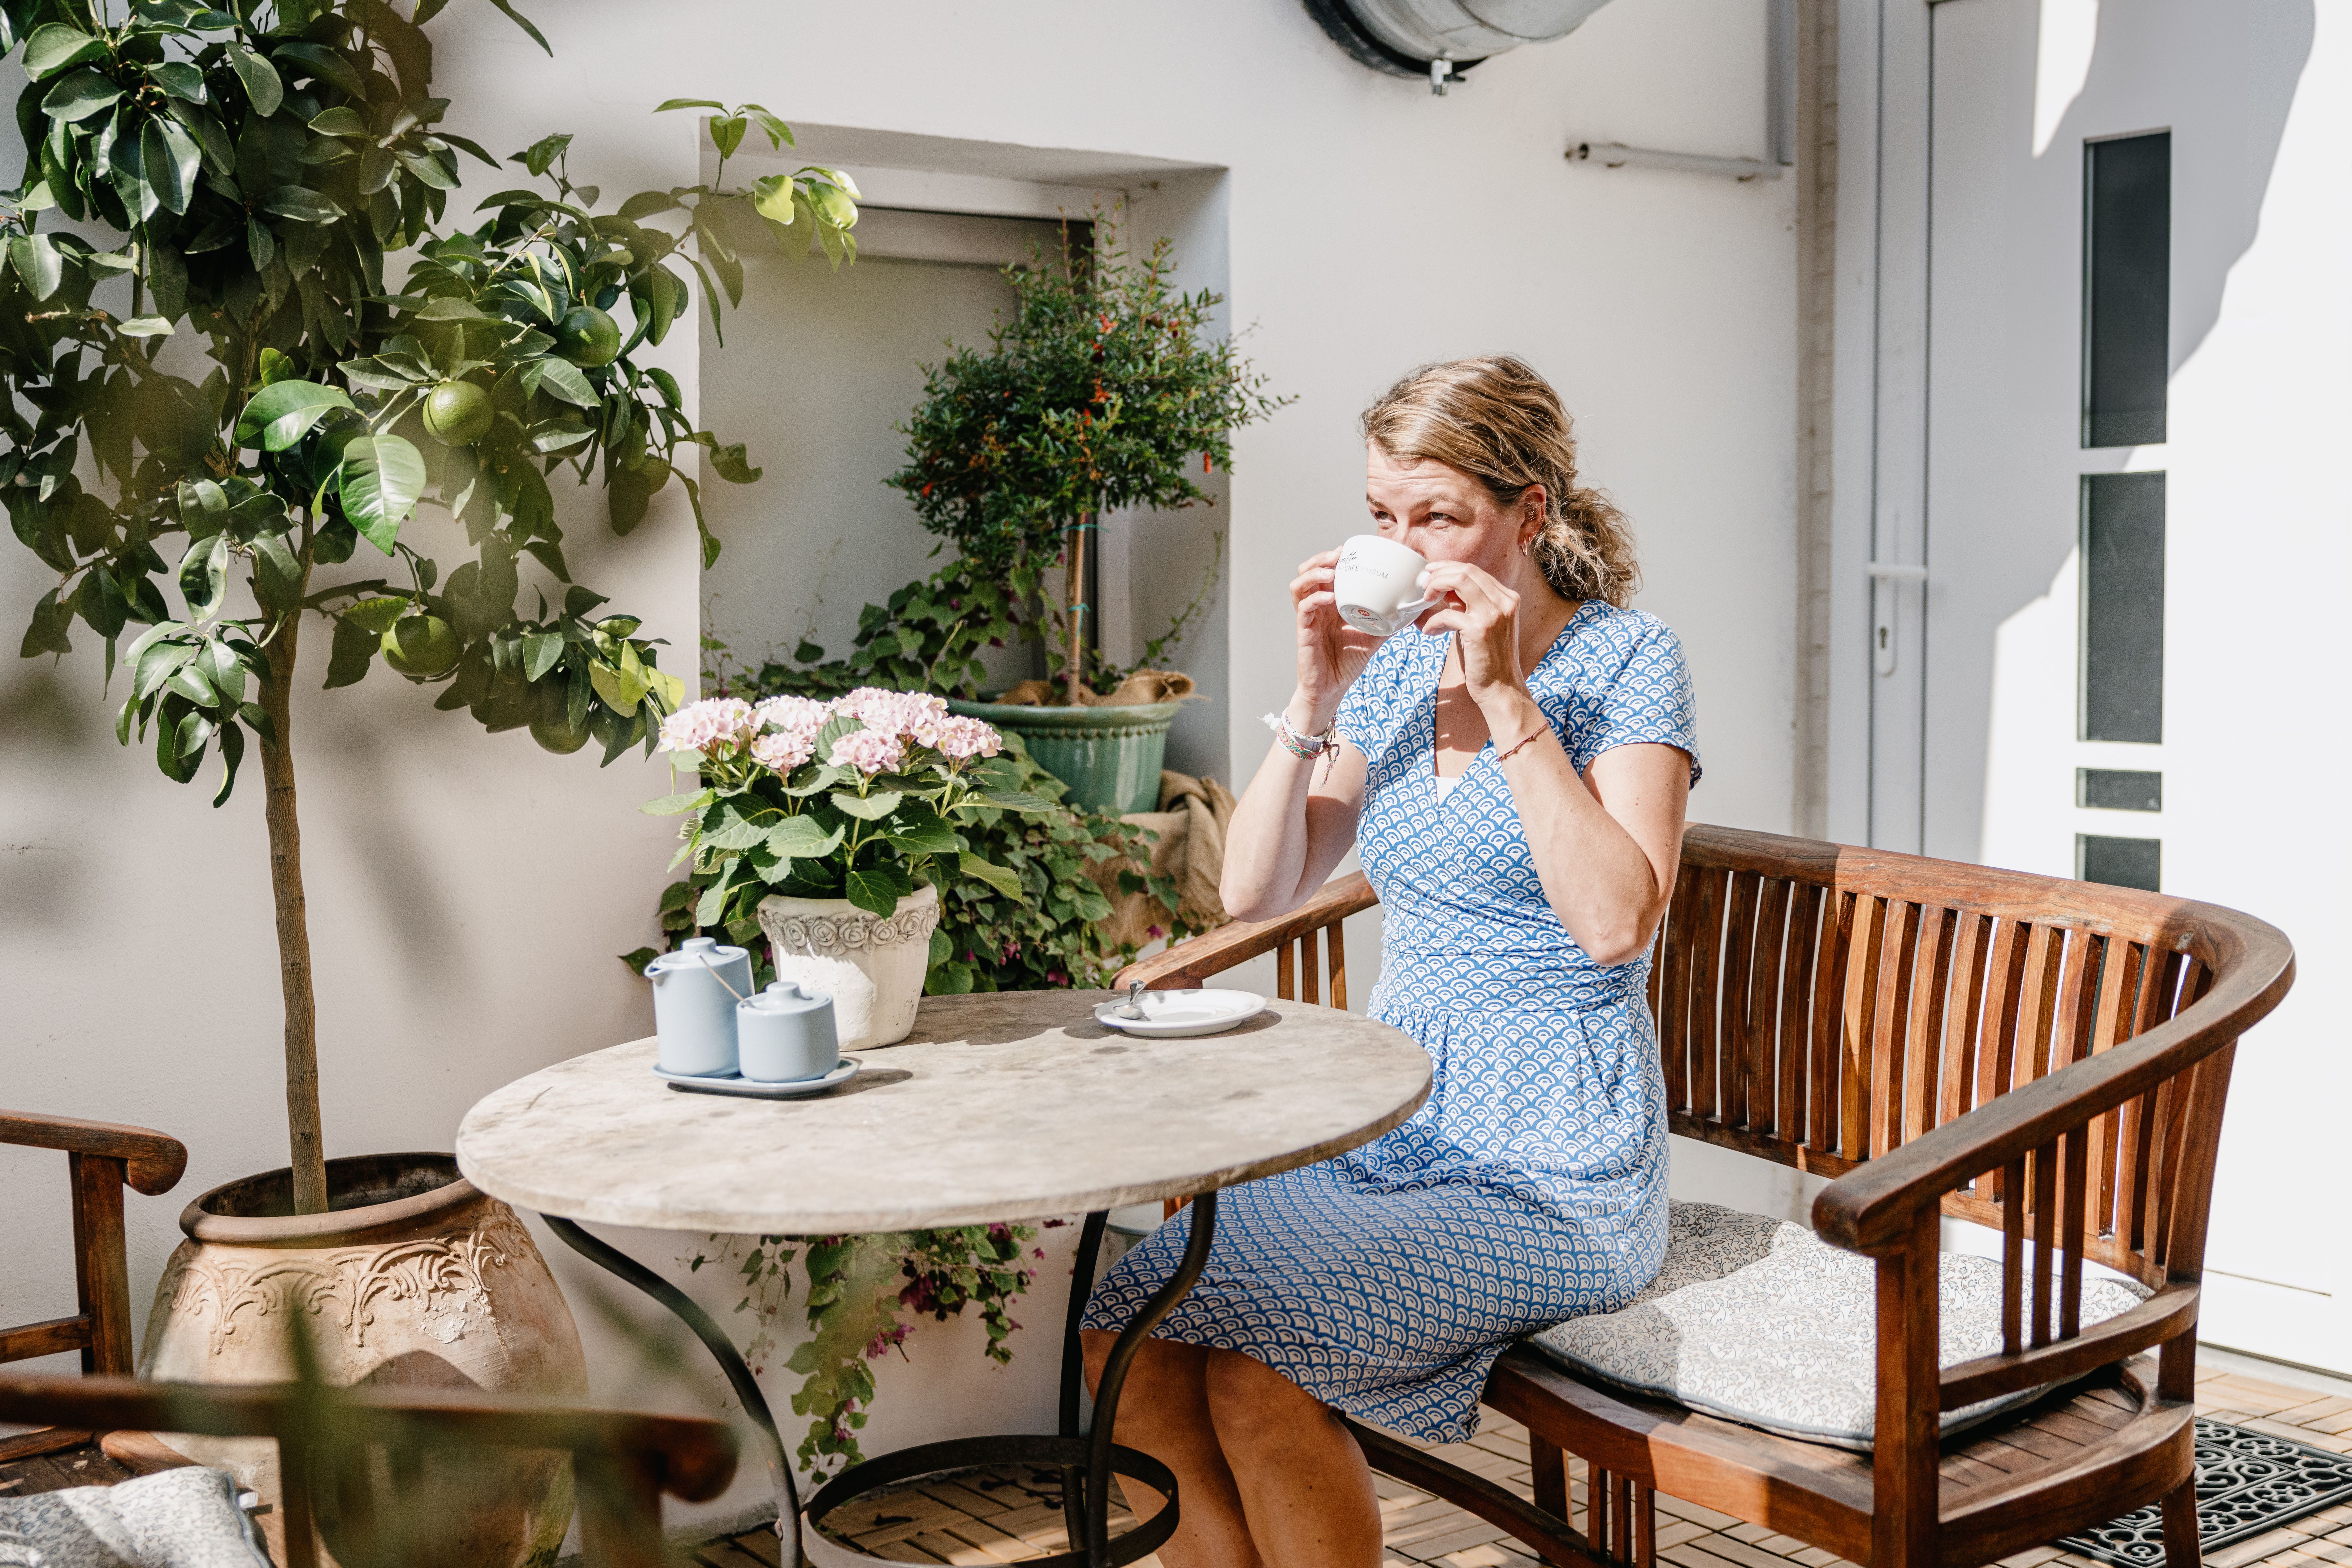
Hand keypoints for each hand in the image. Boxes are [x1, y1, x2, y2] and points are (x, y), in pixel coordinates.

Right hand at [1287, 548, 1384, 730]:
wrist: (1332, 690)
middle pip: (1308, 572)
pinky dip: (1315, 599)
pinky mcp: (1303, 632)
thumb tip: (1408, 609)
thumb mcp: (1373, 637)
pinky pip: (1304, 609)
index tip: (1350, 550)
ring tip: (1330, 570)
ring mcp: (1308, 619)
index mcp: (1330, 605)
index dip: (1334, 558)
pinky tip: (1330, 597)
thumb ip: (1386, 622)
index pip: (1326, 573)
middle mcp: (1317, 608)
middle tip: (1338, 554)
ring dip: (1313, 574)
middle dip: (1321, 559)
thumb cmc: (1347, 663)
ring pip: (1299, 586)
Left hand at [1417, 560, 1534, 724]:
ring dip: (1436, 587)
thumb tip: (1444, 589)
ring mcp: (1494, 614)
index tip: (1431, 572)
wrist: (1501, 689)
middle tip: (1423, 586)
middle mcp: (1504, 602)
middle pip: (1466, 570)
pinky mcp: (1480, 630)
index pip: (1474, 570)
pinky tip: (1429, 631)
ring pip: (1459, 581)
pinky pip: (1448, 614)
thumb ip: (1469, 605)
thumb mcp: (1482, 624)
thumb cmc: (1488, 659)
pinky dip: (1433, 621)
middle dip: (1439, 573)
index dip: (1448, 567)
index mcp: (1507, 598)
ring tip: (1425, 601)